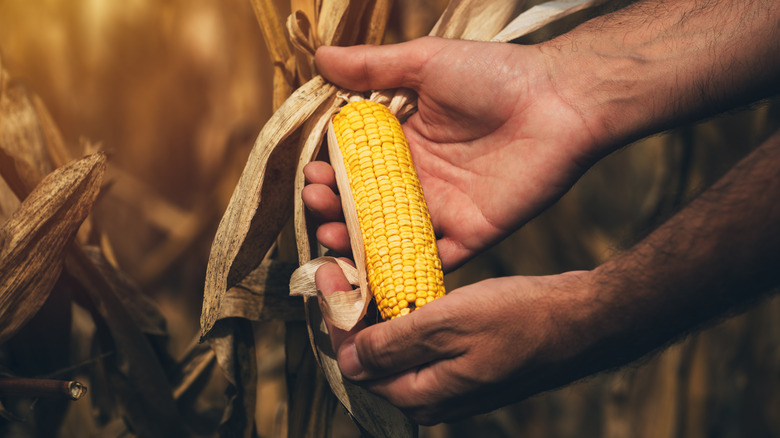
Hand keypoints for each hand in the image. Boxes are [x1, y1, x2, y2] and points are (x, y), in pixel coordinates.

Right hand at [308, 37, 600, 269]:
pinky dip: (402, 272)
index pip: (356, 166)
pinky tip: (369, 272)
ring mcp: (444, 210)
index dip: (331, 173)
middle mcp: (420, 179)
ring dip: (356, 241)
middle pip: (366, 205)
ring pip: (389, 236)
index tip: (312, 174)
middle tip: (318, 201)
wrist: (559, 100)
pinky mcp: (470, 234)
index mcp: (406, 142)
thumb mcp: (425, 62)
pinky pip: (431, 262)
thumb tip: (319, 58)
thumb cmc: (494, 74)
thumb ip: (373, 67)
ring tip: (331, 232)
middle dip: (335, 207)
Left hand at [315, 263, 599, 424]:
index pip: (356, 364)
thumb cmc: (521, 319)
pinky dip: (400, 316)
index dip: (334, 318)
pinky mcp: (462, 365)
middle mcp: (431, 397)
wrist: (581, 321)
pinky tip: (395, 287)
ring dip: (372, 313)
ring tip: (358, 272)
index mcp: (422, 396)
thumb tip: (348, 360)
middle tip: (336, 268)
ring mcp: (448, 382)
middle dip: (348, 315)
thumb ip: (394, 345)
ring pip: (393, 350)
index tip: (325, 272)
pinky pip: (417, 344)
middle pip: (371, 360)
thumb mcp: (450, 325)